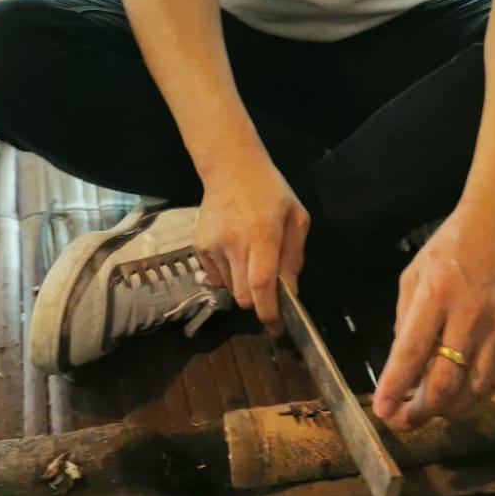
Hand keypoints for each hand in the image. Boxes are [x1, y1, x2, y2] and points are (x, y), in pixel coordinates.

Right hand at [193, 151, 308, 335]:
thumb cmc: (269, 191)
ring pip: (229, 288)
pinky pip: (215, 276)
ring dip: (243, 285)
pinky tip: (234, 251)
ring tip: (250, 259)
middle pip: (243, 296)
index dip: (269, 312)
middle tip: (268, 292)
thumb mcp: (296, 216)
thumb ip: (294, 256)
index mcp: (262, 235)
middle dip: (258, 302)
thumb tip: (290, 291)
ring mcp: (212, 245)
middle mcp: (234, 243)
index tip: (276, 327)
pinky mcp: (198, 246)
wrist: (230, 167)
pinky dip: (227, 274)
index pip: (262, 285)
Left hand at [372, 212, 494, 429]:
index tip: (382, 410)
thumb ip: (405, 320)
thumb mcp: (413, 275)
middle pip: (444, 382)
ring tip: (430, 411)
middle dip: (420, 411)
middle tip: (402, 422)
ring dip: (448, 409)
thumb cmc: (448, 249)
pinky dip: (475, 396)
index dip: (395, 386)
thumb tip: (403, 364)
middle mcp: (468, 315)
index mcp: (434, 295)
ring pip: (473, 390)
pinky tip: (460, 395)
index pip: (411, 352)